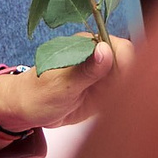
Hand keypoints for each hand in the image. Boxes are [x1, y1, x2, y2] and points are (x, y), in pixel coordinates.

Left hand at [0, 37, 131, 132]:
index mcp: (89, 45)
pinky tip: (102, 111)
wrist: (26, 109)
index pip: (123, 49)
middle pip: (130, 66)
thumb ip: (86, 69)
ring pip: (128, 82)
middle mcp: (100, 57)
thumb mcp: (63, 84)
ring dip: (122, 97)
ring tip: (102, 107)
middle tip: (108, 102)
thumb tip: (105, 49)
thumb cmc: (38, 93)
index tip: (120, 87)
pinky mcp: (103, 90)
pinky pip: (120, 95)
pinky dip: (117, 104)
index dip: (126, 67)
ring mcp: (103, 74)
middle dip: (126, 85)